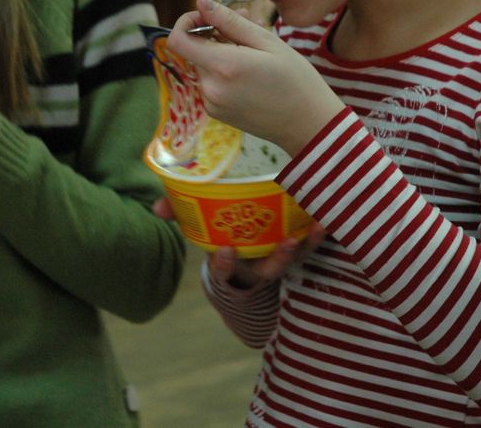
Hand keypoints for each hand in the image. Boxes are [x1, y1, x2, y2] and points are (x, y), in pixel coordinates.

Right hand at [154, 197, 326, 286]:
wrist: (243, 259)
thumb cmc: (219, 235)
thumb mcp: (198, 229)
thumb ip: (178, 217)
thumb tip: (157, 208)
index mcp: (229, 264)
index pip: (224, 270)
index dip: (225, 264)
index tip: (226, 251)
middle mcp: (254, 267)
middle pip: (267, 271)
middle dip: (277, 260)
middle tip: (285, 244)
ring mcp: (275, 260)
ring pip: (292, 261)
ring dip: (305, 248)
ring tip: (312, 231)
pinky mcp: (295, 250)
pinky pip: (309, 248)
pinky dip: (316, 235)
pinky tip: (323, 219)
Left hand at [167, 0, 342, 155]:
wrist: (308, 125)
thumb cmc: (296, 80)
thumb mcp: (268, 42)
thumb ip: (230, 21)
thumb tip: (202, 1)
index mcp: (223, 66)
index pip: (178, 40)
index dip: (187, 22)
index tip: (208, 17)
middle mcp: (210, 87)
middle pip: (195, 50)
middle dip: (215, 34)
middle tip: (247, 27)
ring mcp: (211, 103)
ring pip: (204, 65)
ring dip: (221, 52)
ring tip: (255, 51)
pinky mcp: (215, 112)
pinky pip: (210, 82)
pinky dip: (224, 71)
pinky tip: (251, 71)